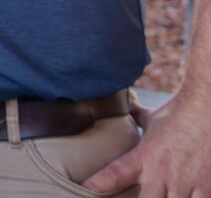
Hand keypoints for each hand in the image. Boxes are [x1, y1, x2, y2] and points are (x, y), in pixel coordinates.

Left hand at [82, 91, 209, 195]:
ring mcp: (185, 183)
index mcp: (145, 155)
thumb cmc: (180, 113)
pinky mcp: (206, 189)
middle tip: (142, 195)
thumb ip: (136, 114)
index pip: (116, 173)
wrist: (207, 108)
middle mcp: (161, 172)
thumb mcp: (153, 117)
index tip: (87, 188)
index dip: (100, 183)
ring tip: (165, 195)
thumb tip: (126, 98)